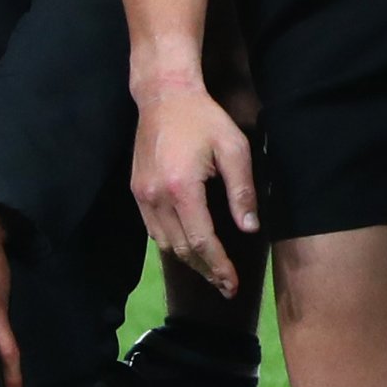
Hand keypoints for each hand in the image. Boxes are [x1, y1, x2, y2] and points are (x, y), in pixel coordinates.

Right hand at [129, 77, 258, 298]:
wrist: (164, 98)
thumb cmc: (205, 120)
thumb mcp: (234, 149)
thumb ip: (242, 191)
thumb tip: (249, 228)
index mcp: (182, 189)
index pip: (201, 241)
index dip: (218, 266)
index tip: (233, 285)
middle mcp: (156, 199)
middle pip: (181, 249)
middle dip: (205, 271)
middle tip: (226, 288)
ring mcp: (142, 197)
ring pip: (165, 243)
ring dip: (188, 261)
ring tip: (212, 272)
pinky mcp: (137, 193)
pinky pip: (154, 230)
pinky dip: (172, 244)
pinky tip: (189, 248)